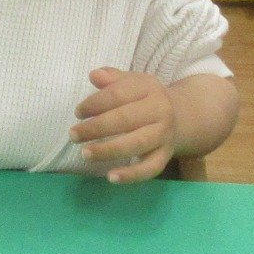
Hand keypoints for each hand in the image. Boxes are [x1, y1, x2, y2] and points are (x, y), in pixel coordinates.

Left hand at [71, 67, 178, 182]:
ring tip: (85, 154)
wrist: (180, 116)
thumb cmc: (144, 98)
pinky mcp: (165, 156)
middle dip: (97, 128)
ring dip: (109, 150)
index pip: (119, 94)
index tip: (78, 113)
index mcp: (148, 88)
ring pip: (137, 144)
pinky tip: (111, 178)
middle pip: (126, 119)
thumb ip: (112, 79)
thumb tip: (94, 75)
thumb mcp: (132, 82)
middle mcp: (159, 111)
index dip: (96, 103)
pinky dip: (131, 175)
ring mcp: (163, 135)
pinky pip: (150, 168)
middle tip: (73, 135)